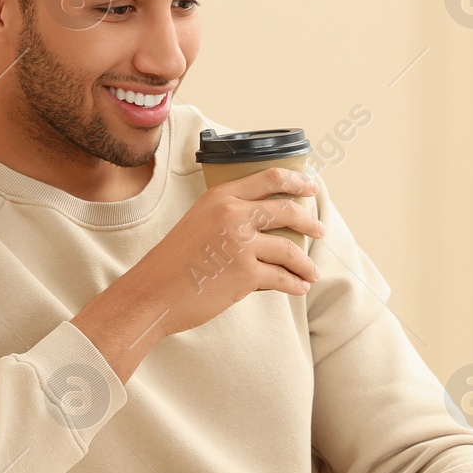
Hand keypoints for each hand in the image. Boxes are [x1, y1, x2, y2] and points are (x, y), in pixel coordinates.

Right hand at [72, 167, 325, 381]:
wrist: (152, 293)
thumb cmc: (172, 263)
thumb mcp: (197, 223)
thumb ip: (227, 217)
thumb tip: (262, 226)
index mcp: (220, 197)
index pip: (268, 178)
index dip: (296, 180)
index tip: (311, 187)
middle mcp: (233, 215)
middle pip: (287, 211)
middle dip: (310, 222)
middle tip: (320, 230)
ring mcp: (240, 244)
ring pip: (289, 249)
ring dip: (305, 264)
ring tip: (312, 273)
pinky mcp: (245, 274)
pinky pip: (281, 277)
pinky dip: (295, 284)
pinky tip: (299, 287)